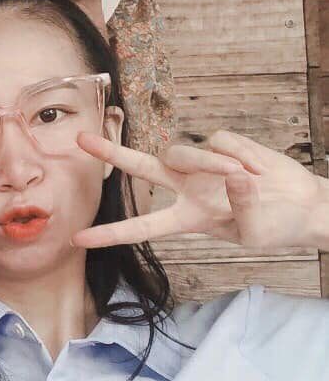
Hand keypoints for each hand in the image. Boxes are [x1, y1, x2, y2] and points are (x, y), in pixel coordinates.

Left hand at [72, 130, 328, 253]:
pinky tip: (260, 169)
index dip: (111, 233)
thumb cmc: (275, 227)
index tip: (78, 239)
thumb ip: (241, 208)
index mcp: (187, 218)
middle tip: (80, 141)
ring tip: (246, 176)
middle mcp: (187, 189)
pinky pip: (220, 141)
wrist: (303, 206)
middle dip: (112, 154)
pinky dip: (241, 153)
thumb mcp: (254, 233)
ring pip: (183, 152)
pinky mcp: (224, 144)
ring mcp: (204, 165)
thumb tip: (232, 175)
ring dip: (209, 162)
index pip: (142, 227)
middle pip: (142, 168)